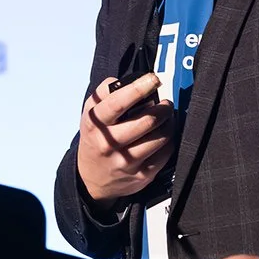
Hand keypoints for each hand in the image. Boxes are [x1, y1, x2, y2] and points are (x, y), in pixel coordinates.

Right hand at [76, 74, 174, 203]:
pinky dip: (169, 140)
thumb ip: (104, 93)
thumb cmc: (95, 139)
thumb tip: (128, 81)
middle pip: (147, 121)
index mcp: (95, 124)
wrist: (91, 179)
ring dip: (169, 123)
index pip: (118, 103)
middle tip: (166, 104)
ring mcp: (127, 161)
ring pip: (161, 137)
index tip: (153, 79)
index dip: (139, 88)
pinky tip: (163, 135)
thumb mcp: (89, 114)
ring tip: (166, 118)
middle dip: (163, 108)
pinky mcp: (142, 175)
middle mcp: (109, 143)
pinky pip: (166, 152)